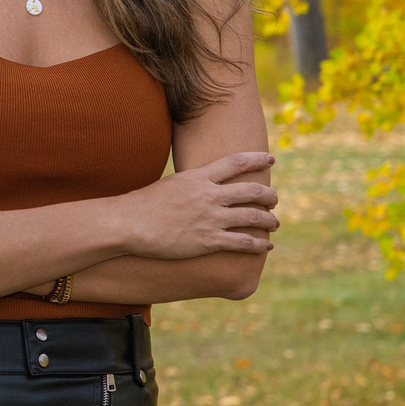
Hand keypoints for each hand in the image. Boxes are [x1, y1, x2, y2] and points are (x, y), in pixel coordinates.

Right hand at [113, 150, 277, 260]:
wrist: (130, 224)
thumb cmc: (144, 204)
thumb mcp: (171, 184)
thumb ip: (191, 183)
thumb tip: (199, 182)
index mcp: (199, 177)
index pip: (237, 162)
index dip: (257, 159)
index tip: (272, 159)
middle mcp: (209, 195)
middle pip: (251, 190)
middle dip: (269, 195)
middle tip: (275, 199)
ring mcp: (211, 218)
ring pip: (252, 216)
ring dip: (269, 220)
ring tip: (275, 223)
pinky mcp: (209, 241)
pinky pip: (243, 242)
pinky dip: (259, 244)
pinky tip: (267, 246)